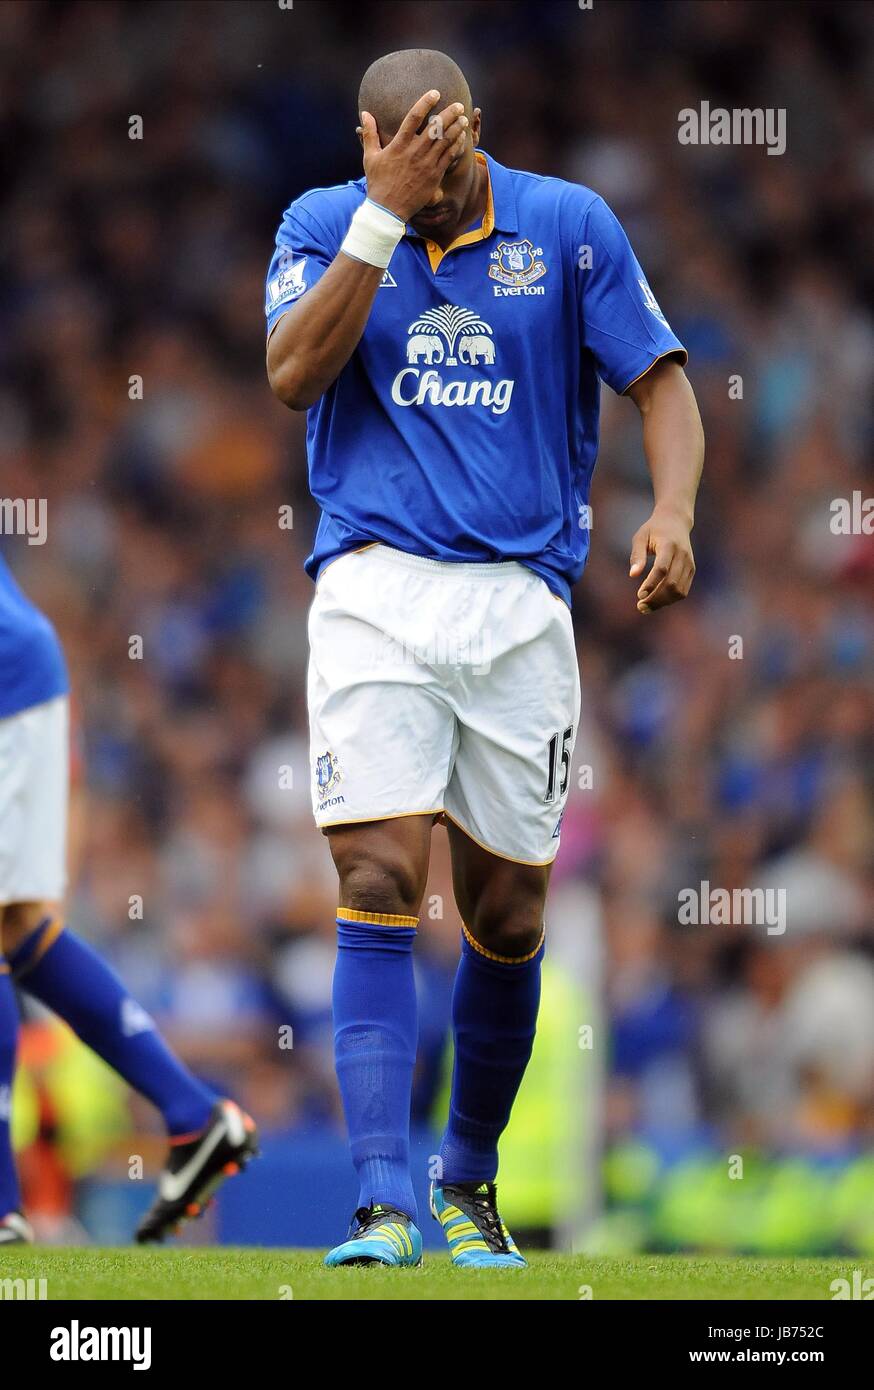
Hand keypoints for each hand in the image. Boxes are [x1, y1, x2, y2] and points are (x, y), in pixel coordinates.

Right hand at [358, 90, 468, 221]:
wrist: (387, 210)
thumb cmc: (378, 183)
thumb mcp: (370, 157)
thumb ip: (369, 134)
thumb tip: (365, 113)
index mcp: (399, 144)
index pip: (414, 117)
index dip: (426, 102)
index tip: (435, 93)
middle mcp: (415, 152)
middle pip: (436, 127)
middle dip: (449, 114)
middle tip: (458, 105)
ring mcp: (426, 164)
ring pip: (445, 141)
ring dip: (456, 128)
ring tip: (463, 119)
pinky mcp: (434, 176)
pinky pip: (449, 157)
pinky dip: (456, 146)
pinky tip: (461, 138)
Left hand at [629, 505, 695, 614]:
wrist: (676, 521)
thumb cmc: (653, 529)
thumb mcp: (640, 537)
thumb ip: (637, 555)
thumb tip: (633, 575)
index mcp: (669, 545)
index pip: (662, 569)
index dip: (651, 583)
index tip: (639, 595)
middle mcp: (683, 555)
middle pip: (671, 583)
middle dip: (656, 598)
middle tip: (640, 606)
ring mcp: (690, 564)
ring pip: (679, 591)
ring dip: (663, 602)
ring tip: (646, 607)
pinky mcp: (692, 570)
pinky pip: (683, 591)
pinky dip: (670, 600)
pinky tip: (657, 602)